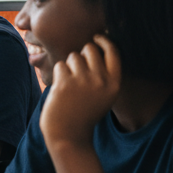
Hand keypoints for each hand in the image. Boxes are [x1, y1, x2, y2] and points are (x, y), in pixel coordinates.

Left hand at [40, 34, 121, 148]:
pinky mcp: (65, 83)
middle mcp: (101, 81)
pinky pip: (60, 65)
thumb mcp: (103, 96)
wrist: (69, 135)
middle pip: (90, 49)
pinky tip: (61, 90)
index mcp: (114, 84)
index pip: (113, 53)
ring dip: (69, 66)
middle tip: (77, 69)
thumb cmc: (84, 113)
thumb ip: (102, 75)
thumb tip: (92, 47)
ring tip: (70, 85)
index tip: (97, 37)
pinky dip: (58, 75)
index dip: (105, 41)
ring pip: (73, 56)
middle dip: (81, 54)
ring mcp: (83, 81)